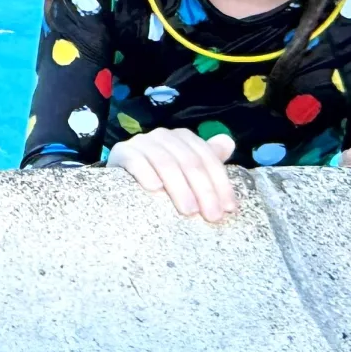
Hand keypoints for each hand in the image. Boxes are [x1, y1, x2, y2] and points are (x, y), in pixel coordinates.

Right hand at [108, 128, 237, 221]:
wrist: (121, 175)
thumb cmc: (160, 176)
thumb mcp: (186, 168)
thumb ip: (207, 159)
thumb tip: (228, 143)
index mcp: (184, 138)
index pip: (207, 159)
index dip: (220, 183)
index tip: (228, 208)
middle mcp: (164, 136)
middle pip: (190, 162)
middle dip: (204, 191)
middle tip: (211, 216)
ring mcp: (142, 142)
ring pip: (167, 163)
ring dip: (180, 188)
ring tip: (189, 211)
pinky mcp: (122, 152)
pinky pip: (136, 161)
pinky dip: (147, 174)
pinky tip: (155, 189)